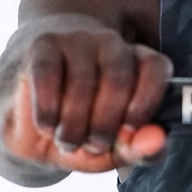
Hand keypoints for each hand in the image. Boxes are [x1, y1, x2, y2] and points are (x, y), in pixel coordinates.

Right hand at [2, 28, 171, 173]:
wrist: (35, 123)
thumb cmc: (85, 131)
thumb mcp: (114, 150)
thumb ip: (139, 149)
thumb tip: (156, 143)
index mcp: (140, 64)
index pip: (156, 68)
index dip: (146, 101)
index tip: (128, 131)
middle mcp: (112, 45)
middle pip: (118, 79)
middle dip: (104, 124)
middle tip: (93, 146)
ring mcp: (78, 41)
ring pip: (82, 80)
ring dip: (74, 124)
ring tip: (68, 141)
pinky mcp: (44, 46)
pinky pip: (48, 75)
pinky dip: (48, 109)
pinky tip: (47, 126)